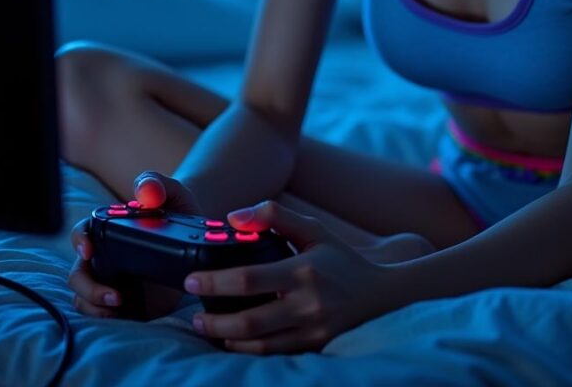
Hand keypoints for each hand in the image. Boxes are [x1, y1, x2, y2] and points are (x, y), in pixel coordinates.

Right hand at [67, 170, 201, 319]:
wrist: (197, 234)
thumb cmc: (178, 208)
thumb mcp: (172, 192)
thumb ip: (157, 184)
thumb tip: (145, 191)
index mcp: (110, 228)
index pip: (82, 233)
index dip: (79, 240)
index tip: (88, 250)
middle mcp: (105, 255)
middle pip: (78, 274)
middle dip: (88, 288)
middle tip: (116, 296)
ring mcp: (113, 279)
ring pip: (84, 297)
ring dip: (94, 306)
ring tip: (119, 309)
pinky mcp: (127, 300)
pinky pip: (105, 313)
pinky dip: (106, 318)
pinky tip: (123, 316)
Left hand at [184, 199, 395, 354]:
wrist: (380, 295)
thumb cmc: (340, 259)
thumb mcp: (313, 230)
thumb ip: (274, 217)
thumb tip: (233, 217)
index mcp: (304, 270)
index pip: (249, 278)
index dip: (215, 281)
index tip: (191, 279)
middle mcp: (308, 303)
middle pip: (249, 320)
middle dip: (214, 321)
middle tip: (193, 315)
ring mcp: (312, 330)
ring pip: (258, 344)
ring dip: (226, 338)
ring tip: (206, 328)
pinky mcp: (314, 348)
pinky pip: (273, 354)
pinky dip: (247, 350)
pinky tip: (232, 341)